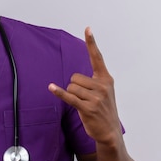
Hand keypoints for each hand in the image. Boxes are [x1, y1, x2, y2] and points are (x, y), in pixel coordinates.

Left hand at [48, 28, 120, 144]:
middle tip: (84, 98)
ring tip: (83, 105)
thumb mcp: (104, 92)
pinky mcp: (87, 108)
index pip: (97, 57)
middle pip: (75, 77)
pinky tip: (51, 88)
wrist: (110, 132)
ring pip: (71, 87)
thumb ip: (94, 81)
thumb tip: (75, 78)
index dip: (91, 43)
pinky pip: (69, 96)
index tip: (87, 29)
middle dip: (74, 87)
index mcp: (106, 79)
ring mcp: (96, 97)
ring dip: (72, 96)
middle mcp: (102, 86)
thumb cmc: (104, 110)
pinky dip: (59, 92)